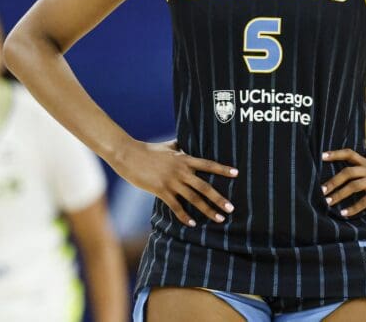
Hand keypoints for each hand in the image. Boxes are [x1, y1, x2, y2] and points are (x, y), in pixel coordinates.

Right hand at [116, 139, 236, 226]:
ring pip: (193, 198)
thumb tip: (186, 143)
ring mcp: (171, 181)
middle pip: (205, 186)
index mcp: (184, 159)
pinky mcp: (160, 190)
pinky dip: (184, 216)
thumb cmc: (148, 150)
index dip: (222, 169)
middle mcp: (181, 171)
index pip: (208, 164)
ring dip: (207, 210)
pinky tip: (192, 224)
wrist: (128, 155)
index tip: (236, 174)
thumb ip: (179, 146)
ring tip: (219, 218)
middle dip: (219, 198)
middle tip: (231, 208)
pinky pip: (176, 206)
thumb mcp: (167, 146)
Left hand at [320, 149, 365, 216]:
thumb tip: (340, 178)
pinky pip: (364, 200)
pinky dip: (353, 208)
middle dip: (334, 181)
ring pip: (354, 185)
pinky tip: (344, 213)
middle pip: (348, 172)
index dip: (336, 154)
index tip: (322, 156)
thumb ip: (362, 171)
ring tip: (329, 202)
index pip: (350, 154)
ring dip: (339, 194)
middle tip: (322, 190)